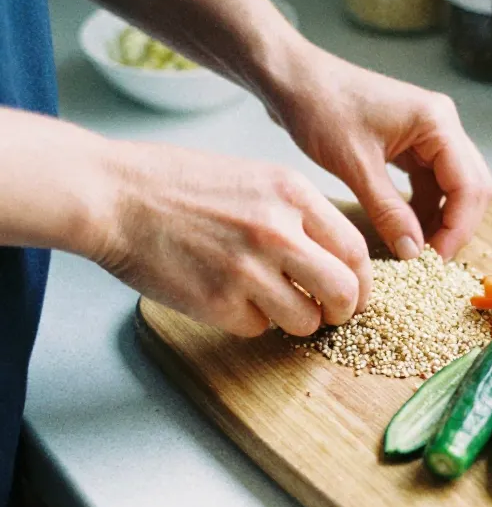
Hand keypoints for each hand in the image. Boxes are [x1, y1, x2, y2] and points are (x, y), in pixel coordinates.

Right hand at [92, 140, 371, 337]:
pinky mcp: (219, 303)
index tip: (354, 291)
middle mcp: (278, 230)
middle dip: (344, 311)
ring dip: (296, 321)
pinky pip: (258, 328)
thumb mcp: (253, 178)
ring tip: (271, 303)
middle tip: (330, 314)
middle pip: (345, 291)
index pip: (355, 249)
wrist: (115, 196)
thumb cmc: (178, 184)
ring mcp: (249, 269)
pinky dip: (250, 321)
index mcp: (292, 193)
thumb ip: (296, 212)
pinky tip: (225, 296)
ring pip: (305, 320)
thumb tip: (331, 254)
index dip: (361, 279)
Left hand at [269, 44, 491, 260]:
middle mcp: (441, 125)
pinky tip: (405, 230)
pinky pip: (429, 182)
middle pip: (471, 186)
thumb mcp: (354, 165)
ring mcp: (428, 133)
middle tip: (431, 261)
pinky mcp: (411, 143)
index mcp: (437, 122)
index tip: (436, 261)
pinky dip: (422, 208)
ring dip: (440, 219)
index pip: (469, 185)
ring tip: (416, 251)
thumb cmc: (320, 107)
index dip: (458, 228)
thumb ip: (388, 211)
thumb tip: (414, 253)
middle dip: (456, 226)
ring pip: (452, 186)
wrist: (294, 79)